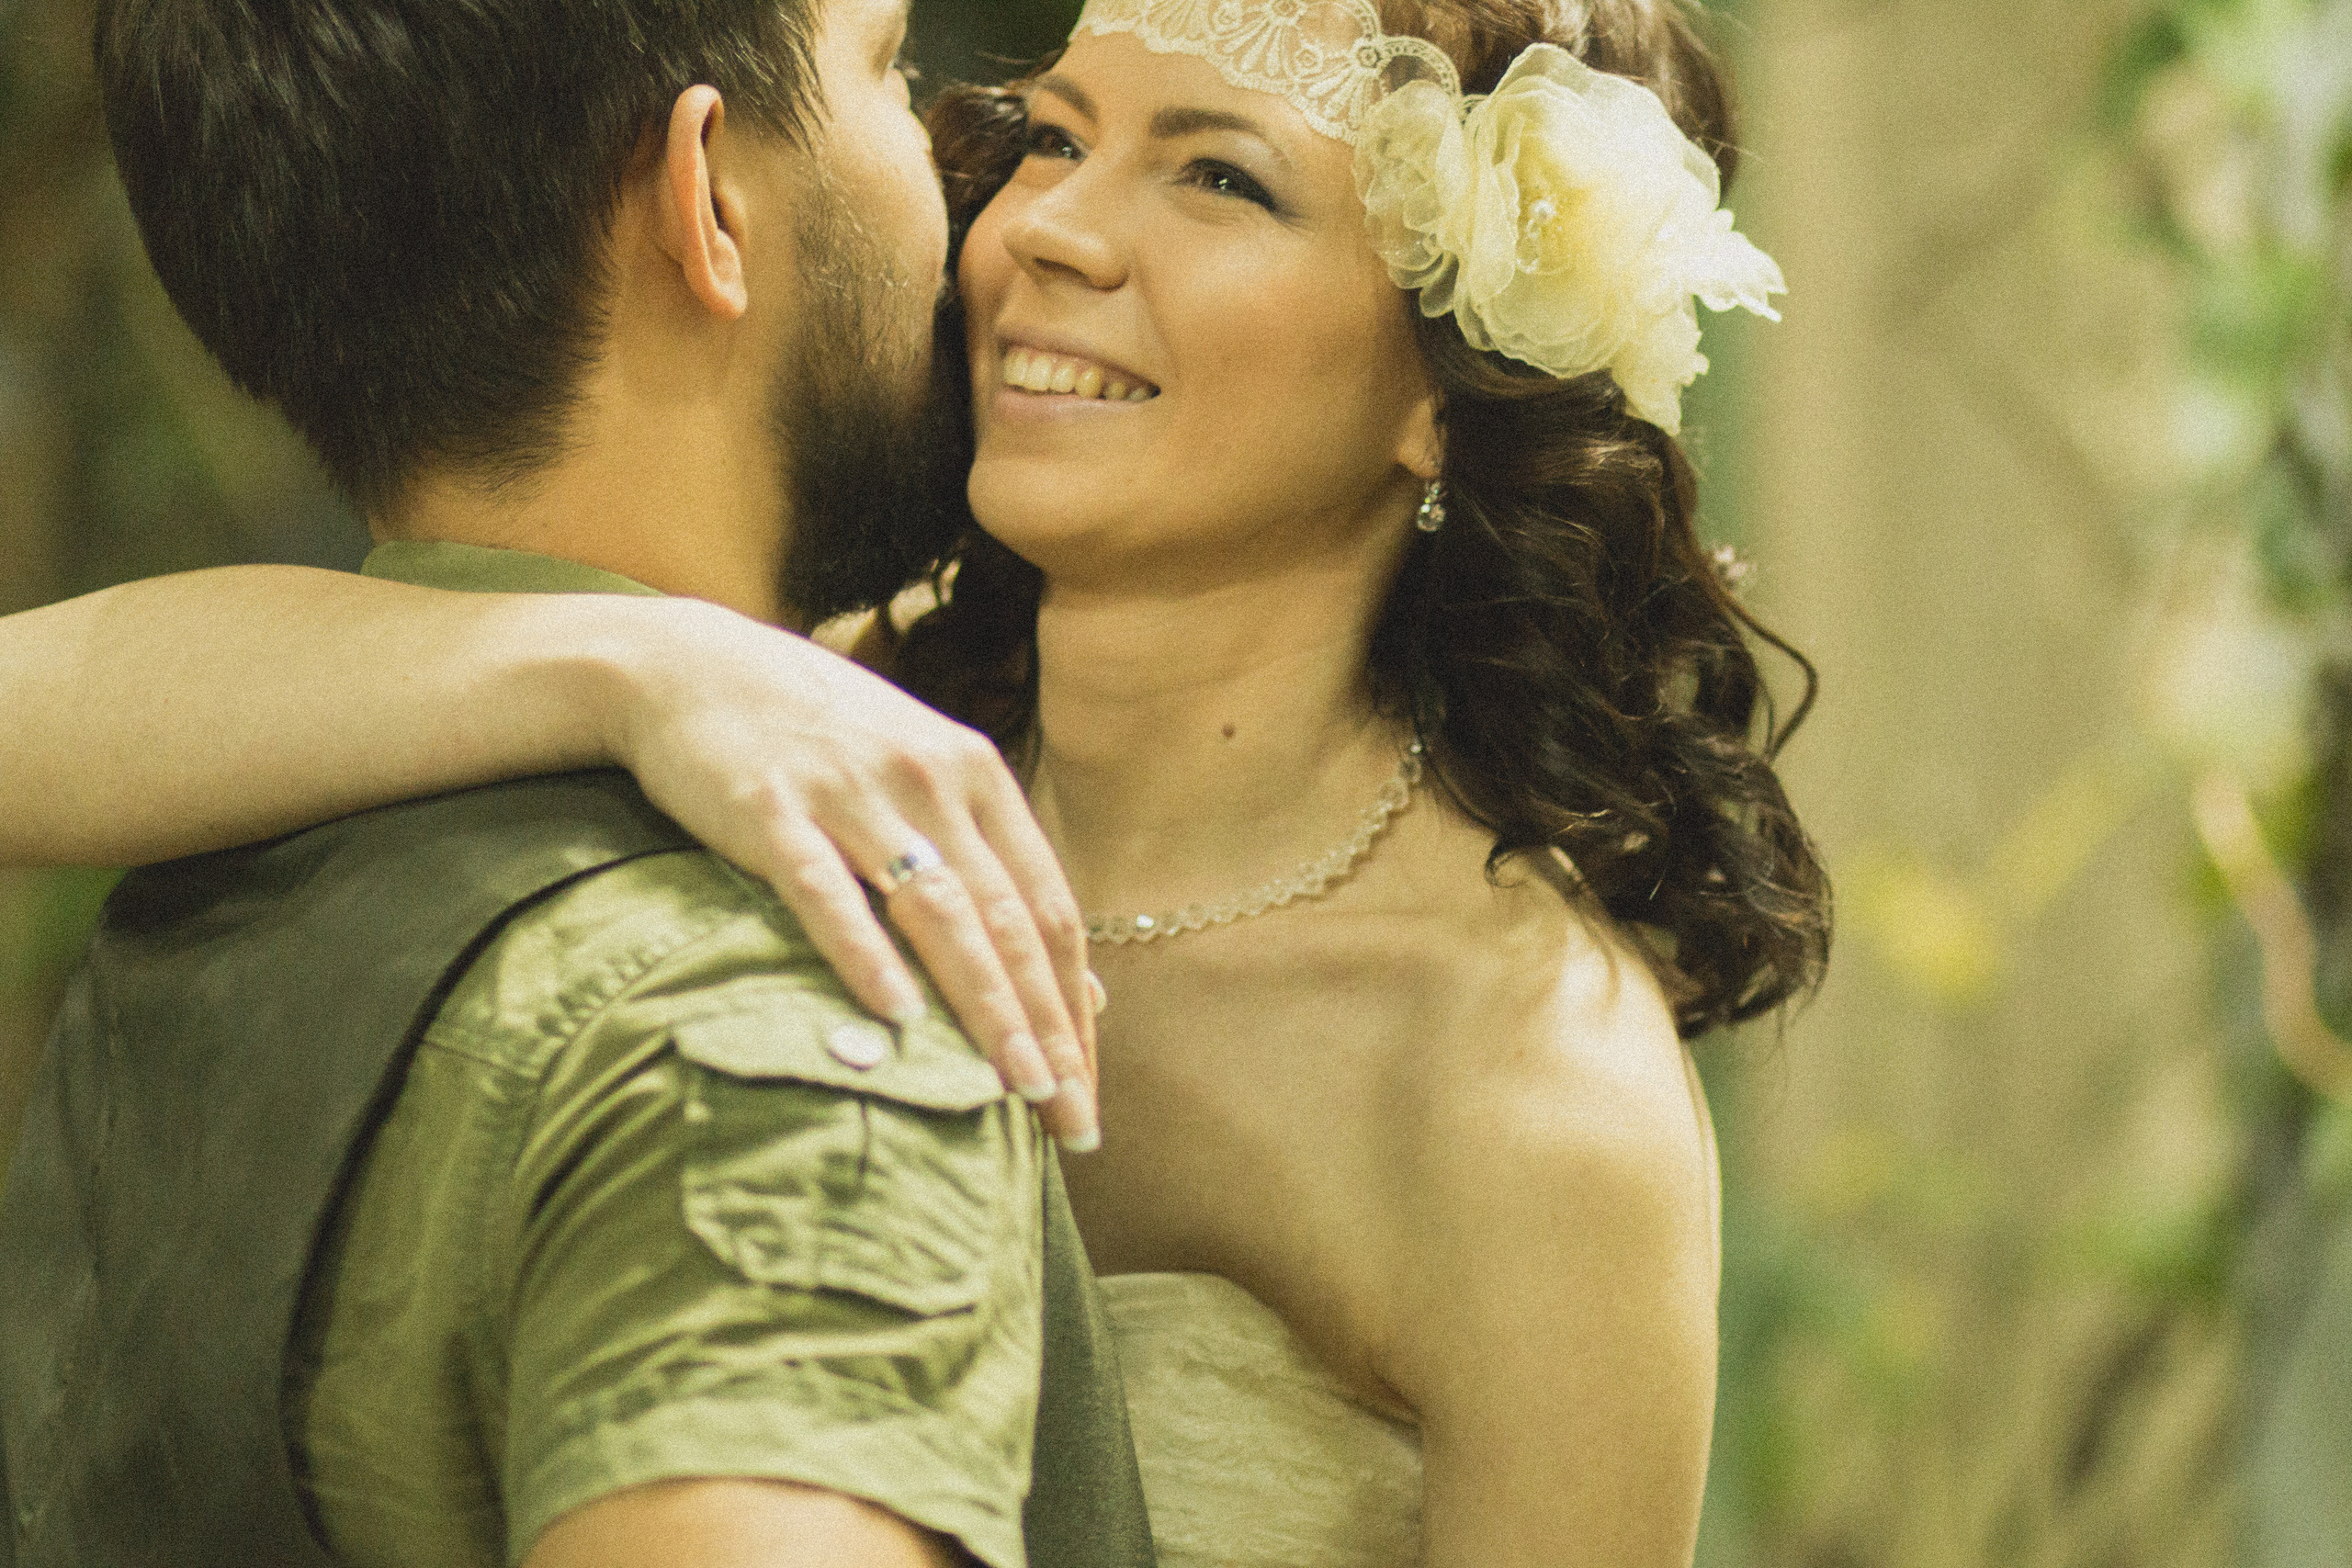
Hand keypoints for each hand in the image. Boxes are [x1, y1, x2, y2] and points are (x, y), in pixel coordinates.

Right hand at [606, 600, 1098, 1148]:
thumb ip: (994, 868)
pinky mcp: (771, 809)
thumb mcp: (922, 780)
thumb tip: (1082, 984)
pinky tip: (898, 1014)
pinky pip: (826, 891)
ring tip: (1011, 1086)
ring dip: (984, 1005)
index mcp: (975, 777)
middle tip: (1068, 1118)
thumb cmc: (815, 736)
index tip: (1085, 1087)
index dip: (1072, 1002)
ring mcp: (851, 792)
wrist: (688, 667)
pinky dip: (865, 953)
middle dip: (1044, 1026)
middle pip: (1006, 920)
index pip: (1048, 907)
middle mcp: (928, 780)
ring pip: (938, 912)